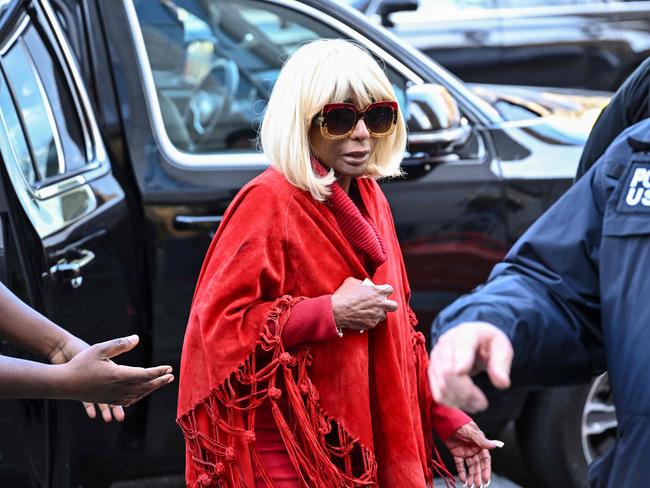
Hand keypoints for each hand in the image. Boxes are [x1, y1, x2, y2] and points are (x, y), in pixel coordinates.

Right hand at [55, 335, 172, 420]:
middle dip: (159, 381)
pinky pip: (128, 400)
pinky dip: (139, 395)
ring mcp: (113, 396)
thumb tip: (137, 338)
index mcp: (118, 375)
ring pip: (138, 395)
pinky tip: (142, 392)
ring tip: (160, 382)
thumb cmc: (81, 363)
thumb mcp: (100, 349)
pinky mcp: (108, 400)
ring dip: (151, 389)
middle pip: (145, 386)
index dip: (158, 372)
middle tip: (171, 376)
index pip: (145, 375)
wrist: (63, 383)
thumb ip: (120, 344)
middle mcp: (118, 388)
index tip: (169, 368)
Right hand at [331, 277, 397, 331]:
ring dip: (378, 313)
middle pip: (394, 305)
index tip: (380, 292)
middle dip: (389, 304)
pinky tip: (362, 317)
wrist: (337, 311)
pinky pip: (374, 322)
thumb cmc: (344, 295)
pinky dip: (370, 320)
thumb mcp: (352, 282)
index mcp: (377, 292)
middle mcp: (380, 304)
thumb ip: (362, 283)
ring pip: (384, 315)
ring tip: (369, 311)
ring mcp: (376, 315)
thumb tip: (363, 285)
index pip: (390, 289)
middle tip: (382, 304)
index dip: (385, 290)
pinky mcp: (371, 324)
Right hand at [429, 322, 512, 412]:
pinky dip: (452, 403)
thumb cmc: (488, 344)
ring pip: (442, 385)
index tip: (463, 373)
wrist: (472, 340)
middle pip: (449, 372)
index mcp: (465, 333)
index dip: (462, 361)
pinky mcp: (432, 371)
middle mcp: (446, 343)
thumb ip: (501, 364)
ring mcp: (436, 357)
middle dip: (466, 392)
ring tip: (478, 405)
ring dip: (460, 400)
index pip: (461, 346)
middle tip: (483, 404)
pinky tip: (466, 404)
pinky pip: (437, 392)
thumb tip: (502, 383)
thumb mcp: (502, 348)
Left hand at [445, 421, 501, 486]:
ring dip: (471, 476)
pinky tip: (463, 479)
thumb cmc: (459, 422)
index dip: (486, 470)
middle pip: (478, 465)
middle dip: (479, 476)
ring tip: (471, 485)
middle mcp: (473, 448)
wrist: (445, 419)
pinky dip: (462, 472)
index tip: (486, 480)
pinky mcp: (456, 452)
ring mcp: (465, 451)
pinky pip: (460, 464)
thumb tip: (496, 445)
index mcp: (480, 444)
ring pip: (470, 466)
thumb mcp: (471, 431)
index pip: (485, 460)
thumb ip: (482, 440)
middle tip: (478, 486)